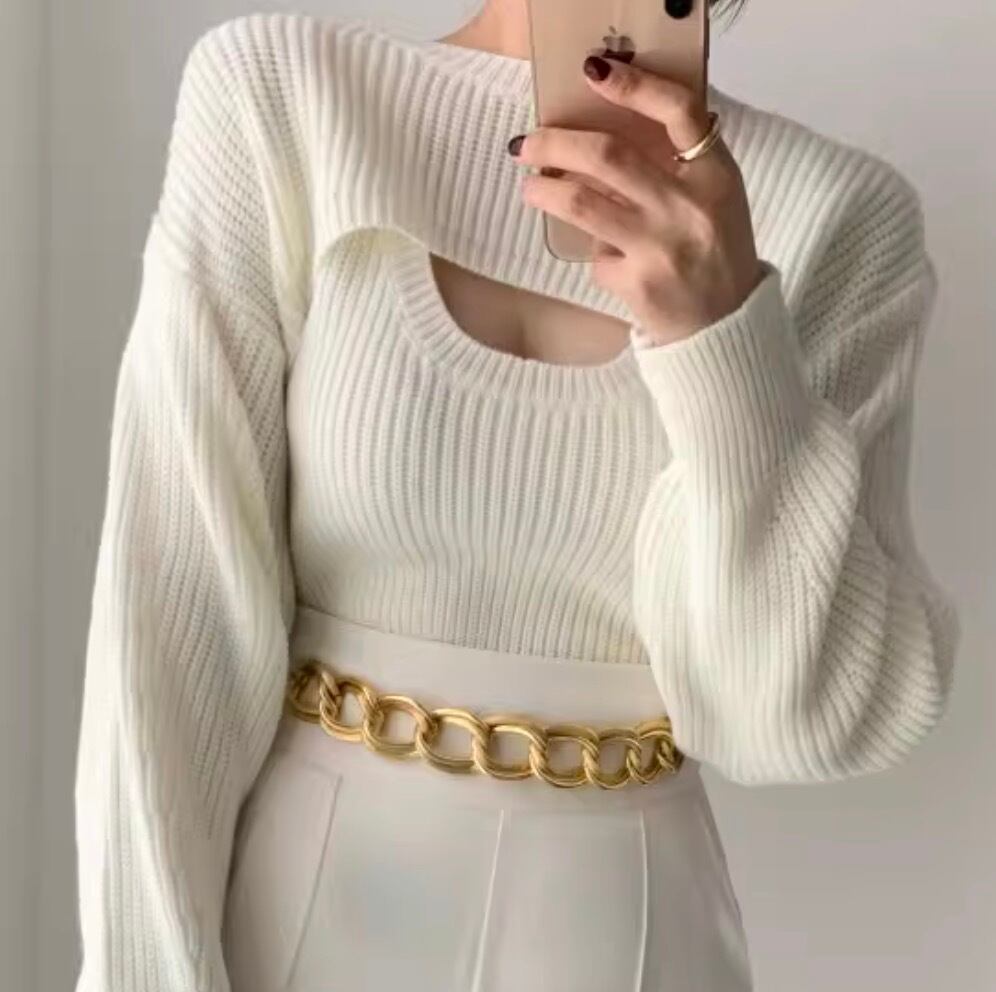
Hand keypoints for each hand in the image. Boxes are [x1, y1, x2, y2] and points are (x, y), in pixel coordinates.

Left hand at [507, 54, 764, 344]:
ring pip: (583, 204)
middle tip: (527, 144)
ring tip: (531, 187)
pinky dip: (594, 255)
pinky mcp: (637, 283)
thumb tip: (603, 139)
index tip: (593, 72)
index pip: (678, 113)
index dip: (634, 87)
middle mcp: (688, 207)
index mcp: (714, 176)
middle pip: (608, 156)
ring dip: (545, 191)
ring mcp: (661, 247)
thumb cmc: (714, 253)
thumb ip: (675, 166)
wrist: (725, 325)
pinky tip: (608, 261)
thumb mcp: (714, 198)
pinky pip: (596, 257)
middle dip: (556, 143)